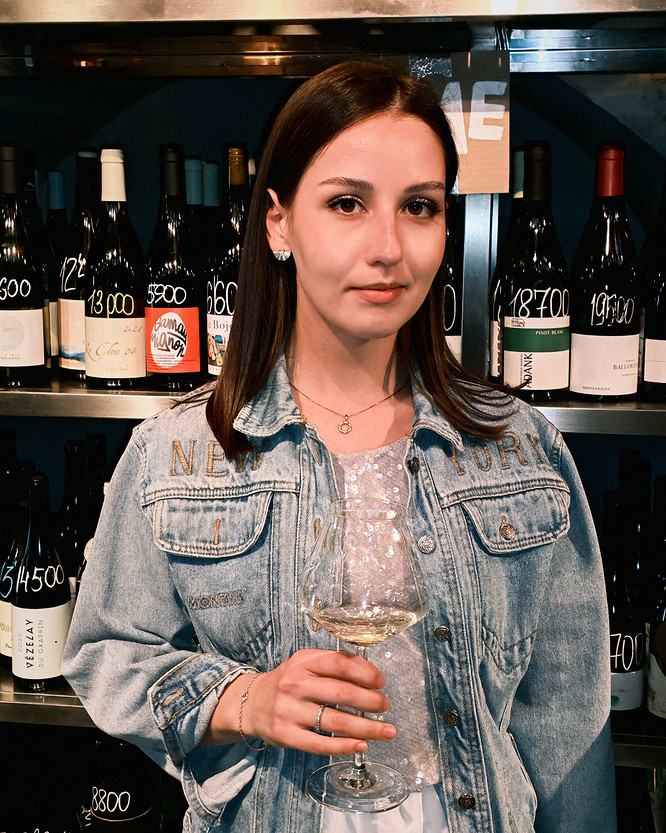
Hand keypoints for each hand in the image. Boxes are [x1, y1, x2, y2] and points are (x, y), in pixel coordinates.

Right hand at [202, 649, 396, 754]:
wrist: (251, 703)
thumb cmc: (288, 682)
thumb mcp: (305, 664)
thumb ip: (333, 665)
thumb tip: (370, 675)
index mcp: (304, 662)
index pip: (340, 663)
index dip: (366, 672)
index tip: (381, 683)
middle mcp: (296, 684)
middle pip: (342, 693)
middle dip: (371, 702)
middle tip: (385, 707)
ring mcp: (290, 711)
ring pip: (336, 722)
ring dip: (367, 728)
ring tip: (386, 731)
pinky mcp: (287, 735)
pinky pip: (321, 744)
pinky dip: (345, 747)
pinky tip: (361, 745)